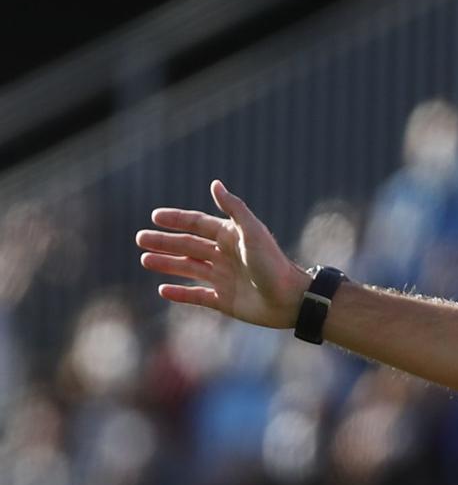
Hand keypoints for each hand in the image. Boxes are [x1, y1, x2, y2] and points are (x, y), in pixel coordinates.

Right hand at [137, 180, 307, 329]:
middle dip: (164, 242)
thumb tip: (215, 183)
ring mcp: (224, 279)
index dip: (177, 220)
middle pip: (188, 246)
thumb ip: (234, 209)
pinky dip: (180, 293)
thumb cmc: (273, 264)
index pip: (198, 224)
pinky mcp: (225, 301)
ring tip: (145, 260)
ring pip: (188, 269)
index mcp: (231, 238)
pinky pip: (197, 296)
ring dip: (167, 264)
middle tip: (140, 239)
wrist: (291, 299)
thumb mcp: (253, 232)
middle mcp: (225, 256)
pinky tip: (162, 290)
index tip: (154, 216)